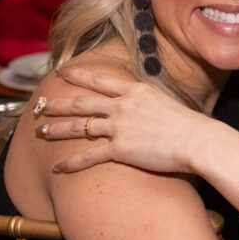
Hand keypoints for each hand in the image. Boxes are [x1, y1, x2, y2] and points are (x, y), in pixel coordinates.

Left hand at [38, 67, 235, 175]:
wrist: (198, 140)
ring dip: (56, 129)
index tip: (62, 72)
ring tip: (40, 132)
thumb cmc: (189, 125)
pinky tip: (58, 167)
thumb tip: (138, 102)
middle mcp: (123, 106)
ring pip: (79, 127)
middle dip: (58, 104)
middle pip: (82, 102)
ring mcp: (120, 127)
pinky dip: (71, 162)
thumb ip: (145, 101)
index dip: (78, 75)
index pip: (99, 80)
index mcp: (135, 91)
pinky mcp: (121, 149)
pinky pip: (89, 156)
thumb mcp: (164, 102)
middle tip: (41, 105)